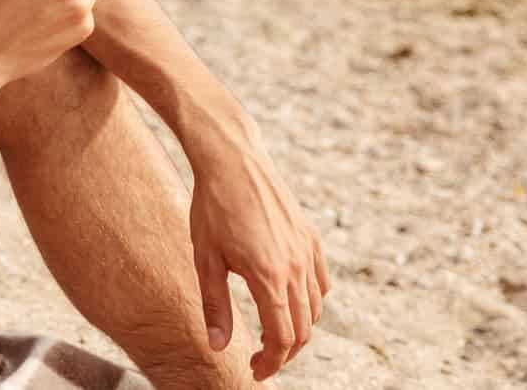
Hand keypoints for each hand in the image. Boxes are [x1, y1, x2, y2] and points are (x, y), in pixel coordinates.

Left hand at [189, 132, 330, 381]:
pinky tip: (289, 300)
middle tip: (261, 359)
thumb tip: (219, 346)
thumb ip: (215, 306)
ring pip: (314, 307)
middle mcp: (296, 266)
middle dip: (284, 352)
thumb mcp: (206, 259)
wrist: (233, 159)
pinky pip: (321, 281)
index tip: (256, 371)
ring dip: (297, 327)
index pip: (282, 338)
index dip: (271, 363)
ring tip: (273, 333)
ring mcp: (307, 250)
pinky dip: (310, 300)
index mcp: (269, 276)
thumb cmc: (212, 207)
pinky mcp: (310, 236)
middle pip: (302, 329)